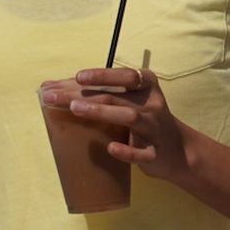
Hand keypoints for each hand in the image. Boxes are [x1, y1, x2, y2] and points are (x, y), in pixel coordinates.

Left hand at [61, 67, 191, 183]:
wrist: (179, 151)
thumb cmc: (143, 120)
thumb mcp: (128, 101)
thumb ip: (97, 91)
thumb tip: (49, 86)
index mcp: (146, 86)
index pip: (123, 76)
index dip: (101, 75)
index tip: (78, 76)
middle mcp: (152, 104)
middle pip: (114, 96)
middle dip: (82, 96)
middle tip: (52, 97)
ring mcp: (155, 129)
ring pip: (129, 117)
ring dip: (101, 112)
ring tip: (76, 110)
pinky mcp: (156, 154)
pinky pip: (142, 153)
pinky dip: (127, 151)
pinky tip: (110, 148)